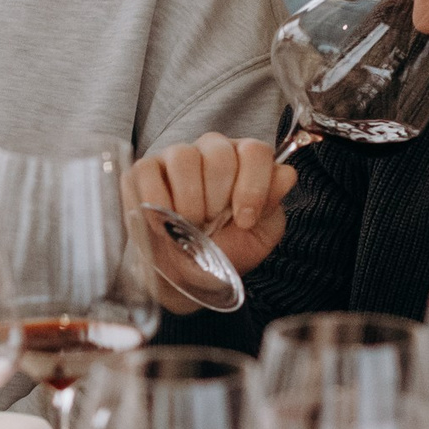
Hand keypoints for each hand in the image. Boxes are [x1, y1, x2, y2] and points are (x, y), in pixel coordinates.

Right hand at [131, 134, 294, 284]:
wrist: (187, 277)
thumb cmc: (225, 252)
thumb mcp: (259, 235)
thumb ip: (272, 204)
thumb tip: (284, 174)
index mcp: (244, 162)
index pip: (255, 151)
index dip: (252, 186)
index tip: (244, 221)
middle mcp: (211, 152)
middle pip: (219, 152)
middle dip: (218, 197)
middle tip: (213, 223)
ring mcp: (175, 157)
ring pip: (184, 157)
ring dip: (189, 201)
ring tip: (190, 225)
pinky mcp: (144, 170)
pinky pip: (149, 171)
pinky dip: (158, 202)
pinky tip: (164, 223)